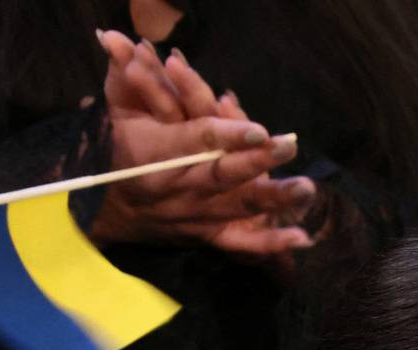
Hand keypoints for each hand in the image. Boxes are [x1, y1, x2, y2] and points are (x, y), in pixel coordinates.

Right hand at [89, 31, 314, 254]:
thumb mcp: (121, 112)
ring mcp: (197, 213)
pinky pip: (241, 243)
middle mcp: (179, 187)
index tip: (259, 131)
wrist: (111, 206)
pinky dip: (271, 243)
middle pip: (221, 174)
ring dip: (274, 197)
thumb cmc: (122, 148)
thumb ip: (133, 80)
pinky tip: (302, 238)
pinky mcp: (209, 234)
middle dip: (255, 162)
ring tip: (306, 187)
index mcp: (156, 153)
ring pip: (238, 205)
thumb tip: (118, 40)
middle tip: (287, 147)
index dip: (226, 136)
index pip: (194, 141)